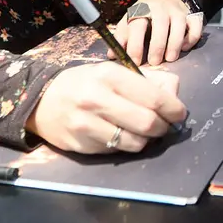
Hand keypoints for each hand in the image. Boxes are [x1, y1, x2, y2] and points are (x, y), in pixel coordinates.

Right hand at [26, 62, 186, 153]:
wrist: (42, 100)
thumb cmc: (86, 83)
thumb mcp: (114, 71)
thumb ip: (147, 80)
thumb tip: (174, 94)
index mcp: (109, 75)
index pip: (154, 97)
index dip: (174, 109)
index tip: (180, 114)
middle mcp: (96, 99)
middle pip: (147, 123)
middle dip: (163, 127)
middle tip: (165, 126)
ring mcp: (86, 125)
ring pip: (134, 143)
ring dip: (147, 140)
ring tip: (145, 132)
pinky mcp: (81, 145)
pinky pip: (116, 151)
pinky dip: (126, 146)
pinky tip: (123, 135)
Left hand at [112, 0, 202, 65]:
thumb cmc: (144, 15)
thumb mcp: (130, 21)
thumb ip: (122, 37)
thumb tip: (112, 55)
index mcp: (141, 9)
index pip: (137, 27)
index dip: (135, 46)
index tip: (135, 62)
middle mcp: (160, 8)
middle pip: (160, 27)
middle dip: (157, 47)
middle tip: (154, 62)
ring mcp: (177, 11)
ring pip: (179, 28)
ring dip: (175, 45)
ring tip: (170, 58)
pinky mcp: (192, 15)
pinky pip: (195, 28)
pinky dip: (191, 39)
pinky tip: (184, 48)